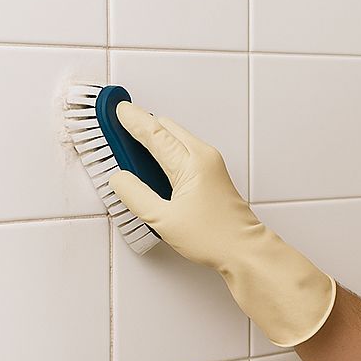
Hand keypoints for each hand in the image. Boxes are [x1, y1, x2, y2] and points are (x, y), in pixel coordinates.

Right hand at [107, 101, 257, 271]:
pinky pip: (183, 150)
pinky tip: (152, 166)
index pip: (154, 132)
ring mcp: (210, 163)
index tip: (116, 109)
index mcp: (191, 162)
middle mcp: (203, 156)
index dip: (132, 119)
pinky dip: (165, 150)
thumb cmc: (214, 237)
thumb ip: (136, 195)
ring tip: (130, 149)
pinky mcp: (211, 173)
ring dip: (154, 138)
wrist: (244, 250)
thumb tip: (119, 179)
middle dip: (141, 125)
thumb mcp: (163, 220)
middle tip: (118, 130)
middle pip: (166, 128)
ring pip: (176, 137)